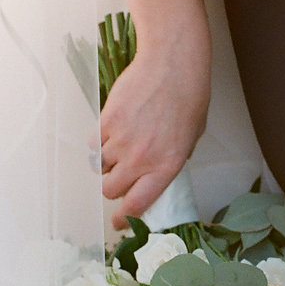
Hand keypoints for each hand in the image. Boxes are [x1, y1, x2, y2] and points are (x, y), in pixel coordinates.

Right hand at [98, 29, 209, 228]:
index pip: (137, 205)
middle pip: (110, 189)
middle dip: (113, 186)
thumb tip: (156, 173)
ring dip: (106, 161)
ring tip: (118, 144)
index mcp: (167, 166)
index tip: (119, 222)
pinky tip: (110, 130)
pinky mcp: (106, 121)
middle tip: (119, 175)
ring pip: (99, 166)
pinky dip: (98, 140)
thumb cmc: (190, 96)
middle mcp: (141, 159)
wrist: (172, 63)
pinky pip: (93, 143)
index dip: (124, 218)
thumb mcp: (192, 136)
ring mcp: (121, 140)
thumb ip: (173, 159)